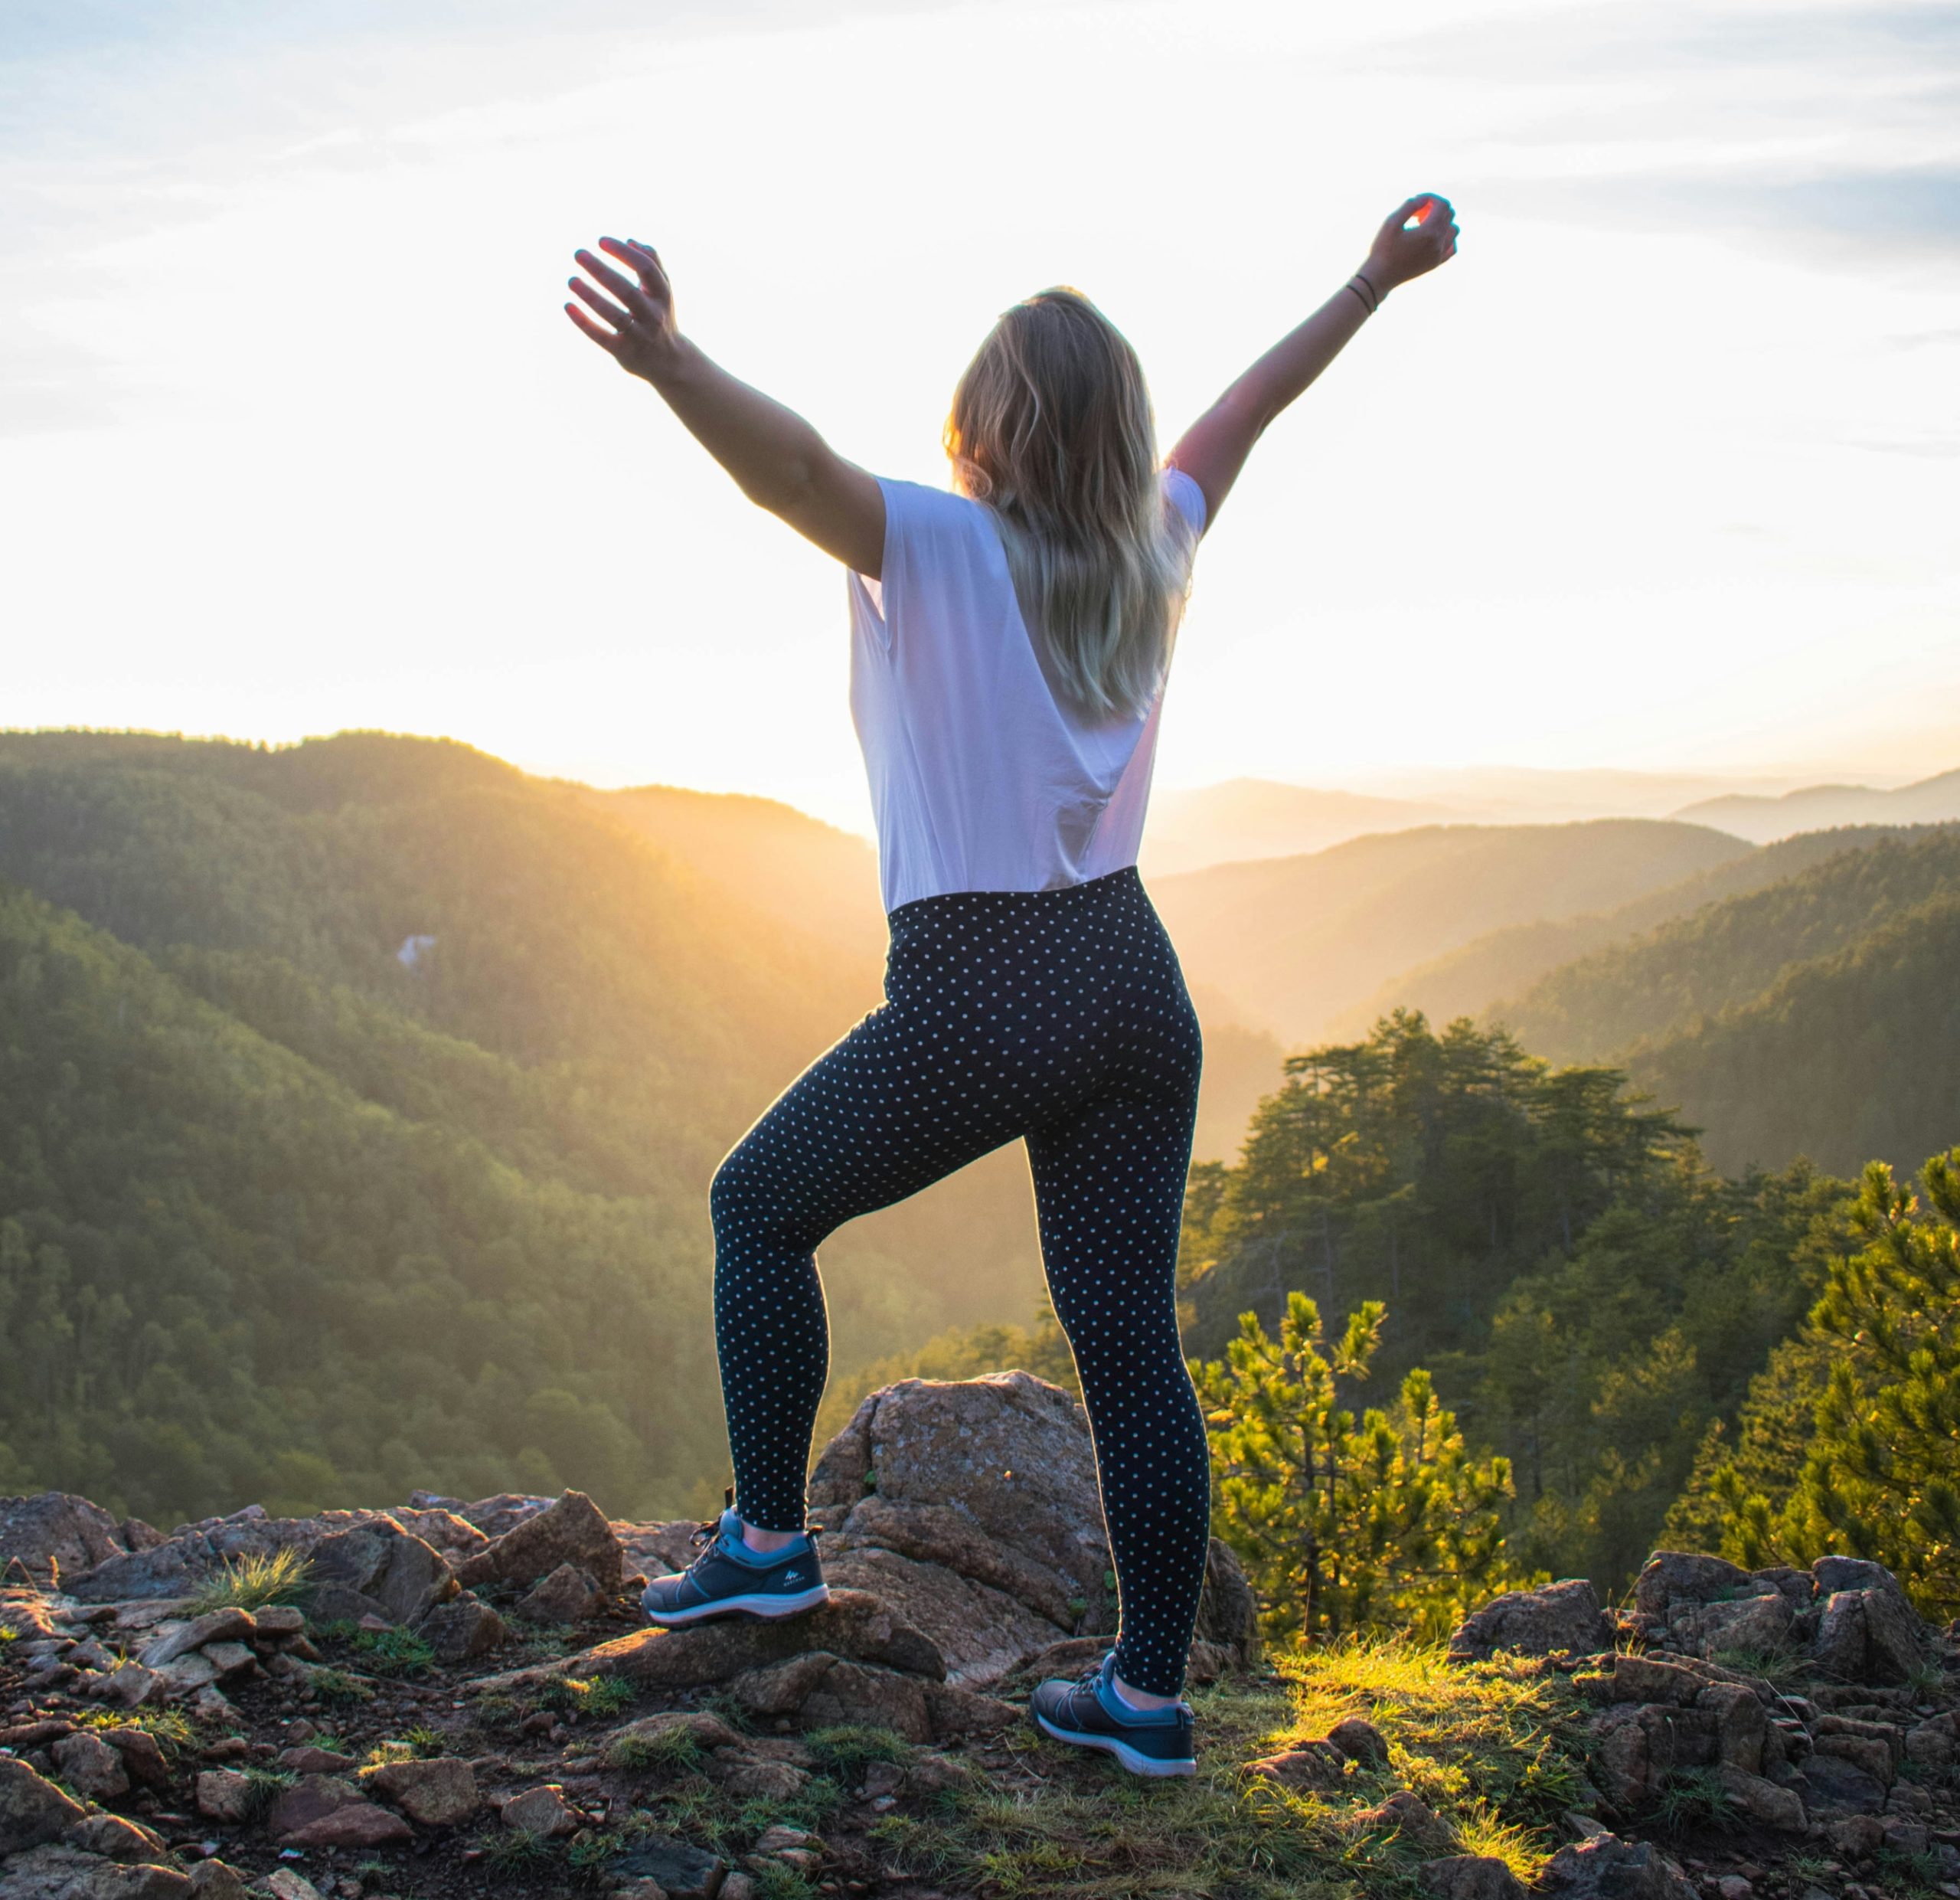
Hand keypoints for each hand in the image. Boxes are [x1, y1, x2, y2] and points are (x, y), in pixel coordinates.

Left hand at [565, 237, 680, 380]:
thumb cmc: (660, 317)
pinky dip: (584, 322)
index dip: (624, 253)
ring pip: (614, 315)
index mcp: (662, 296)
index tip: (600, 241)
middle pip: (627, 291)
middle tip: (578, 254)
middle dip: (601, 271)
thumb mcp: (662, 292)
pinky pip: (602, 337)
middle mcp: (653, 316)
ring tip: (571, 280)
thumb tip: (630, 241)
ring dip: (591, 297)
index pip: (646, 269)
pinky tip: (568, 306)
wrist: (669, 362)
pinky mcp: (624, 352)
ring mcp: (639, 336)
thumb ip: (653, 265)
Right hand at [1361, 194, 1458, 295]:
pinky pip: (1452, 248)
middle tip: (1417, 214)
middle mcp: (1438, 243)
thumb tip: (1424, 199)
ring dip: (1442, 222)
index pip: (1443, 205)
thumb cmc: (1383, 249)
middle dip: (1435, 209)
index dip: (1431, 198)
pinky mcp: (1436, 264)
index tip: (1417, 202)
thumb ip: (1410, 206)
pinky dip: (1447, 238)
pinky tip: (1433, 239)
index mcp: (1429, 231)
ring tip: (1424, 226)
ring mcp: (1439, 255)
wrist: (1380, 277)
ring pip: (1453, 230)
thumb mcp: (1391, 222)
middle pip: (1449, 215)